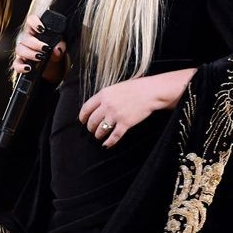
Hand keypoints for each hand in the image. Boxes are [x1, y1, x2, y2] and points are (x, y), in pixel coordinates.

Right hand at [12, 14, 65, 83]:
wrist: (52, 65)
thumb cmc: (54, 51)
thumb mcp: (60, 47)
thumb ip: (60, 46)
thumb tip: (57, 49)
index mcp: (36, 30)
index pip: (31, 20)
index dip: (34, 22)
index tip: (42, 29)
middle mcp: (27, 39)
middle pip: (25, 37)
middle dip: (35, 43)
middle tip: (45, 48)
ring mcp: (22, 50)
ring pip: (19, 49)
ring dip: (30, 53)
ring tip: (40, 57)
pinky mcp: (21, 62)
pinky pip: (16, 64)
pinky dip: (20, 66)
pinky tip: (28, 68)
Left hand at [78, 68, 196, 147]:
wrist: (150, 92)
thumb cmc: (134, 88)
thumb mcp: (115, 88)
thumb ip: (105, 96)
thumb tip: (96, 106)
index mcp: (103, 94)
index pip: (86, 108)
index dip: (82, 117)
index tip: (82, 121)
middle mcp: (107, 105)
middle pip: (92, 121)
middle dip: (90, 128)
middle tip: (91, 130)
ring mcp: (116, 115)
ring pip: (101, 130)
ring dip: (98, 135)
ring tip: (99, 136)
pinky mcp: (125, 123)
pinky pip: (114, 136)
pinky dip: (109, 142)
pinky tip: (107, 144)